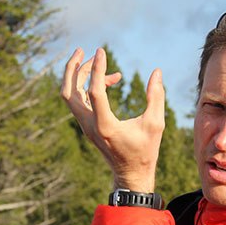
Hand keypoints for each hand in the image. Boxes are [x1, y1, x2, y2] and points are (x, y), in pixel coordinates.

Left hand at [61, 47, 165, 192]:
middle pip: (68, 92)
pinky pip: (80, 101)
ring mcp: (86, 127)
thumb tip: (156, 72)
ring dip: (79, 75)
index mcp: (105, 126)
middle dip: (72, 68)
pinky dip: (88, 86)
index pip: (93, 91)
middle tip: (82, 50)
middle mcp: (90, 125)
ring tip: (97, 60)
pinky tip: (112, 80)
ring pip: (71, 95)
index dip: (96, 69)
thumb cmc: (145, 151)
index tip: (101, 51)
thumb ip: (156, 96)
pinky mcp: (87, 126)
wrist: (131, 174)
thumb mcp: (155, 124)